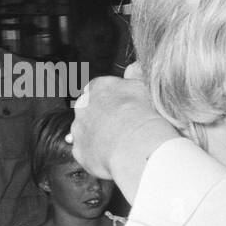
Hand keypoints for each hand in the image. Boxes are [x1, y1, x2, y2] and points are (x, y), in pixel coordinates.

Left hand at [69, 63, 175, 184]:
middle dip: (102, 118)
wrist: (137, 146)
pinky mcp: (80, 151)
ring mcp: (79, 129)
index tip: (123, 109)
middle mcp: (83, 105)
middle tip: (122, 128)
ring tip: (119, 146)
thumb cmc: (146, 115)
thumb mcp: (146, 87)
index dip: (112, 100)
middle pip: (89, 110)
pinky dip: (97, 156)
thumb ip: (137, 75)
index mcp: (99, 87)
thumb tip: (134, 66)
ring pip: (86, 132)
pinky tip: (113, 158)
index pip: (99, 89)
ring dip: (98, 137)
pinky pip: (87, 153)